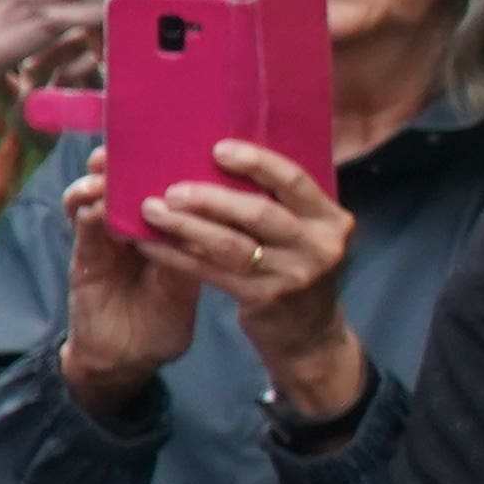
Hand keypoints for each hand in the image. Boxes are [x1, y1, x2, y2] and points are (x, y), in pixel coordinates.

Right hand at [58, 150, 198, 419]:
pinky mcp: (84, 259)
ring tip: (105, 171)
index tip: (172, 137)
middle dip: (123, 159)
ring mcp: (104, 241)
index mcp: (160, 231)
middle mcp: (130, 228)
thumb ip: (192, 257)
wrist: (127, 361)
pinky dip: (87, 213)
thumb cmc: (162, 325)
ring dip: (99, 180)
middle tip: (129, 144)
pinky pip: (84, 230)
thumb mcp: (187, 288)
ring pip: (94, 197)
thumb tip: (213, 220)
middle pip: (120, 182)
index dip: (158, 160)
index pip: (155, 186)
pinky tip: (94, 206)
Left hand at [134, 140, 363, 421]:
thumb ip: (282, 201)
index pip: (294, 181)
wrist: (310, 334)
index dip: (257, 162)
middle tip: (171, 189)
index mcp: (331, 218)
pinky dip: (178, 257)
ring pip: (230, 245)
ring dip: (186, 227)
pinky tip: (151, 245)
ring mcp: (293, 276)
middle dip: (211, 198)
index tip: (218, 149)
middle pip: (259, 213)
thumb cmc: (296, 266)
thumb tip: (222, 155)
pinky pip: (212, 272)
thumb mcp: (305, 232)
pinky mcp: (265, 300)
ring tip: (152, 211)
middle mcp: (318, 246)